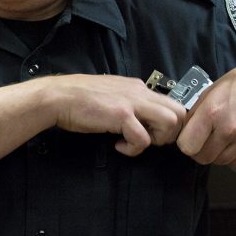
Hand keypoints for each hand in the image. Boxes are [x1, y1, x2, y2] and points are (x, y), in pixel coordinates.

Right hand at [50, 74, 186, 156]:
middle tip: (148, 140)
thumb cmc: (77, 99)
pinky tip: (118, 146)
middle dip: (170, 133)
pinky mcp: (121, 115)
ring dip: (157, 139)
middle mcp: (139, 91)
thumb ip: (127, 101)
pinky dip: (134, 148)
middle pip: (179, 112)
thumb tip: (138, 117)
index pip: (170, 103)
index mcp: (137, 86)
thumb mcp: (110, 93)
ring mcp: (131, 102)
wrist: (56, 97)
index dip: (166, 123)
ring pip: (171, 122)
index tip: (149, 133)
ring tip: (135, 142)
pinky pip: (143, 139)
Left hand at [177, 54, 235, 167]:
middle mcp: (230, 129)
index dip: (185, 143)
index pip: (187, 145)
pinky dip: (232, 156)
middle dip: (198, 151)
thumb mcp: (212, 89)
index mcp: (213, 112)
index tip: (188, 138)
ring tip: (220, 138)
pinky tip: (234, 142)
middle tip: (202, 141)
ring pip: (220, 162)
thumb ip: (197, 111)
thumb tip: (184, 130)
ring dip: (216, 154)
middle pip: (202, 157)